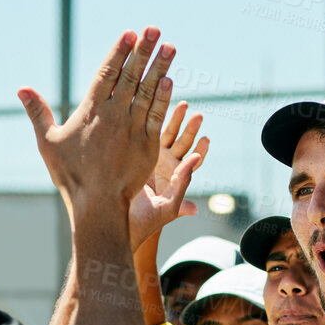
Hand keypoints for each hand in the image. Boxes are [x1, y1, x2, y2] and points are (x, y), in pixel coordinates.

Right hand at [18, 27, 177, 218]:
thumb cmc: (71, 175)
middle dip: (143, 51)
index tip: (129, 34)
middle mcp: (114, 115)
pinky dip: (163, 97)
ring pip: (148, 91)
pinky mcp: (147, 144)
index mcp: (90, 111)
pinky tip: (170, 79)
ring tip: (170, 46)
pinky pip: (157, 115)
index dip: (119, 52)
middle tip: (154, 29)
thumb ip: (38, 112)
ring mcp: (133, 128)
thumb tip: (21, 88)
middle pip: (130, 76)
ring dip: (159, 67)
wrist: (97, 205)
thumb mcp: (48, 142)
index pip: (107, 73)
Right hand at [128, 101, 208, 248]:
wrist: (118, 218)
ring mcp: (152, 154)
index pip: (192, 161)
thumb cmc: (145, 219)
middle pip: (182, 142)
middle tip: (197, 116)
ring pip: (167, 133)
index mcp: (176, 177)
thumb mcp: (167, 207)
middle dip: (190, 128)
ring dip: (176, 119)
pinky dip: (153, 118)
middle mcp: (166, 164)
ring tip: (184, 104)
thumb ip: (182, 190)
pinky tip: (156, 105)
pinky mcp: (137, 148)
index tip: (205, 139)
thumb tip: (196, 178)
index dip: (200, 149)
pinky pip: (147, 130)